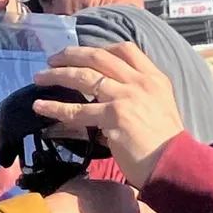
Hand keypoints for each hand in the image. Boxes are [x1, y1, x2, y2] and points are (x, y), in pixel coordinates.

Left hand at [33, 43, 183, 188]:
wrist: (174, 164)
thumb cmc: (167, 144)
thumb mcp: (160, 107)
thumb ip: (137, 97)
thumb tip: (106, 100)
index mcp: (154, 77)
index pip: (125, 49)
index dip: (99, 48)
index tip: (82, 54)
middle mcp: (140, 82)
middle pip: (98, 57)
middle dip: (71, 55)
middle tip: (52, 60)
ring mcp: (126, 97)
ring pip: (84, 78)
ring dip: (57, 75)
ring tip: (38, 78)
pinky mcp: (113, 116)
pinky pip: (77, 110)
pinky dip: (55, 107)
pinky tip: (41, 107)